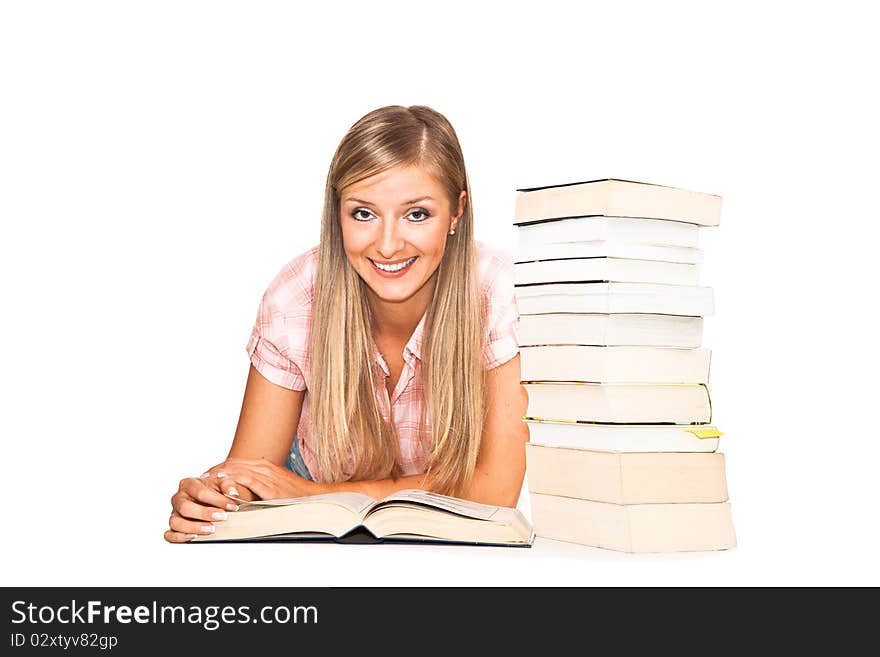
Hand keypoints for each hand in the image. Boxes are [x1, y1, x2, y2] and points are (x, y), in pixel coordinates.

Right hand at [164, 475, 248, 543]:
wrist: (210, 498)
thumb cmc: (214, 490)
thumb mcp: (222, 484)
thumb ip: (228, 485)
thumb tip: (232, 492)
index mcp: (189, 484)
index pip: (199, 492)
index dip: (217, 500)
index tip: (232, 506)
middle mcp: (179, 498)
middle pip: (185, 507)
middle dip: (204, 513)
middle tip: (222, 517)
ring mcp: (175, 513)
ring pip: (175, 522)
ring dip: (193, 527)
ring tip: (210, 529)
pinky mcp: (174, 527)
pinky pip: (170, 535)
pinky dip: (179, 537)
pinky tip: (193, 537)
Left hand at [203, 457, 318, 500]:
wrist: (314, 498)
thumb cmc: (295, 495)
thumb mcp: (276, 485)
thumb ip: (261, 482)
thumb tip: (246, 487)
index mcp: (264, 466)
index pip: (236, 463)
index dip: (220, 468)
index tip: (206, 475)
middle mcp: (264, 467)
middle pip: (233, 464)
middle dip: (215, 471)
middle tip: (199, 479)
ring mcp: (268, 476)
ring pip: (238, 470)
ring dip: (220, 475)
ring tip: (205, 481)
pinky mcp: (270, 487)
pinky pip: (248, 481)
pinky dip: (235, 482)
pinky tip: (223, 486)